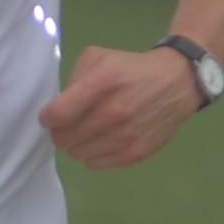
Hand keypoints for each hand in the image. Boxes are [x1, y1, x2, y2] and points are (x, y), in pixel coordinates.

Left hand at [39, 42, 202, 170]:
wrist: (177, 83)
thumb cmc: (131, 69)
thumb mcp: (100, 58)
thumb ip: (74, 80)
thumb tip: (57, 108)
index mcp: (103, 83)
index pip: (58, 114)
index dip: (47, 118)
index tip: (50, 116)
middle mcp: (114, 112)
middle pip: (63, 139)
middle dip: (60, 132)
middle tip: (69, 124)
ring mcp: (125, 136)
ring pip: (77, 154)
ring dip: (76, 144)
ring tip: (88, 131)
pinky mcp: (134, 154)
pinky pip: (95, 164)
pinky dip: (93, 154)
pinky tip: (102, 140)